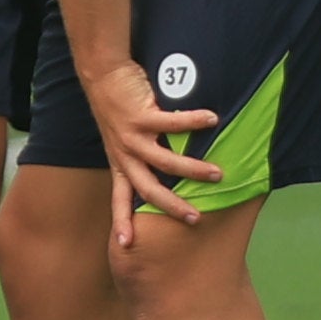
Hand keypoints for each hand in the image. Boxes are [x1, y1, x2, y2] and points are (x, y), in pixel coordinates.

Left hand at [79, 56, 224, 239]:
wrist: (102, 74)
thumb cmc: (117, 106)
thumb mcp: (122, 138)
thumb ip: (139, 155)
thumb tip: (168, 169)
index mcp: (120, 162)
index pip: (120, 198)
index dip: (122, 221)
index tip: (124, 245)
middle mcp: (125, 154)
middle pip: (148, 189)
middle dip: (171, 206)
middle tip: (195, 219)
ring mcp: (132, 137)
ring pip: (165, 161)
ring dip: (193, 170)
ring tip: (218, 174)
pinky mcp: (141, 115)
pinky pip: (172, 123)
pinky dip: (194, 121)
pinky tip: (212, 119)